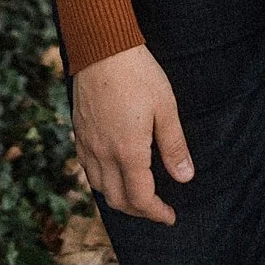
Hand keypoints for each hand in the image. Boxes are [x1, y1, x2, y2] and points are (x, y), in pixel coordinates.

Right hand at [72, 43, 193, 224]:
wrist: (102, 48)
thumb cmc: (138, 74)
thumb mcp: (166, 107)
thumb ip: (174, 145)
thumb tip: (185, 176)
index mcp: (128, 152)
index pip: (141, 198)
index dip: (156, 212)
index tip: (169, 216)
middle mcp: (103, 154)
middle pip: (117, 200)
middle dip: (138, 210)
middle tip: (156, 208)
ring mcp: (88, 144)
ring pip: (99, 187)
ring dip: (118, 198)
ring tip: (136, 194)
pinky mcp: (79, 132)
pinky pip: (87, 169)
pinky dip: (101, 180)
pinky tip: (111, 171)